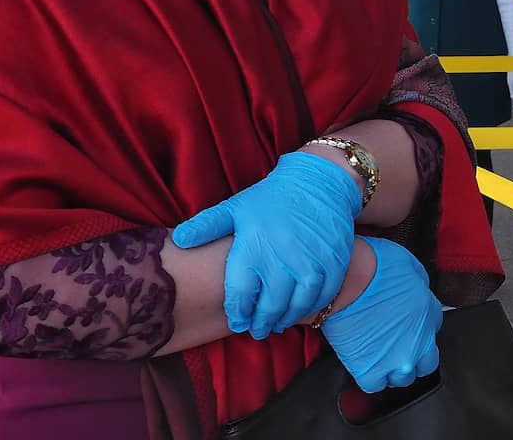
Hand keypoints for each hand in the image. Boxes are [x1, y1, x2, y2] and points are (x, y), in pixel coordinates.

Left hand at [172, 152, 361, 338]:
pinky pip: (322, 295)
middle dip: (261, 323)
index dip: (238, 313)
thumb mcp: (236, 207)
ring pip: (297, 305)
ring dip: (286, 319)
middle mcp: (282, 258)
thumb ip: (207, 225)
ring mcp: (311, 261)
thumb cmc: (272, 198)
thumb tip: (179, 240)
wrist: (319, 182)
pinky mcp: (334, 262)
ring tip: (278, 324)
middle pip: (270, 305)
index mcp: (253, 247)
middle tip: (257, 331)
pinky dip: (312, 307)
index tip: (238, 321)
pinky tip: (302, 310)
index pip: (241, 294)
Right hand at [322, 236, 442, 392]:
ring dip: (394, 369)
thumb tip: (416, 288)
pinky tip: (365, 364)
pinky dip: (371, 377)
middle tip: (397, 345)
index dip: (418, 326)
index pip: (434, 328)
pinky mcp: (371, 371)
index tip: (407, 324)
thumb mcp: (409, 263)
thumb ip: (419, 283)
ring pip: (404, 378)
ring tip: (380, 356)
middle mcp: (418, 342)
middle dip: (414, 356)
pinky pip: (376, 385)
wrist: (345, 281)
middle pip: (426, 362)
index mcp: (429, 313)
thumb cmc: (372, 266)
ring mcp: (396, 360)